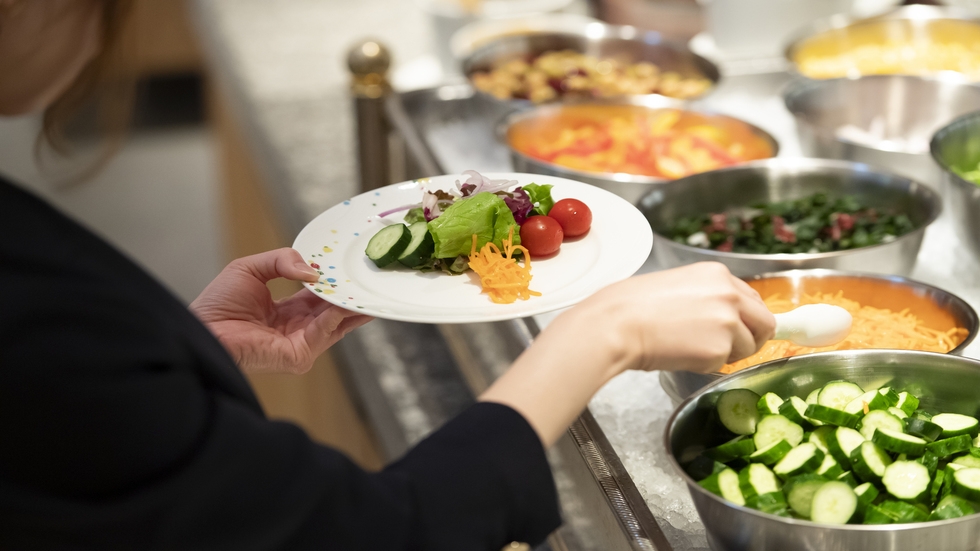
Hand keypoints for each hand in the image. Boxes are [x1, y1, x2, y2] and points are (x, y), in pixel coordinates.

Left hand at [189, 248, 371, 373]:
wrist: (202, 329)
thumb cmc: (217, 305)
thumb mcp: (251, 268)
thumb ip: (282, 260)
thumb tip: (312, 271)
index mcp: (288, 312)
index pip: (322, 299)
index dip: (336, 284)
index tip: (351, 269)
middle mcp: (298, 330)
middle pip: (336, 312)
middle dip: (353, 296)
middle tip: (371, 278)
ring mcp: (301, 344)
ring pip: (336, 322)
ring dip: (351, 304)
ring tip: (366, 285)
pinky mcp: (299, 355)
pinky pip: (324, 333)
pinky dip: (336, 316)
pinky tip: (342, 301)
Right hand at [580, 262, 775, 374]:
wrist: (617, 324)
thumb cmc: (633, 306)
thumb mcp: (678, 285)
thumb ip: (708, 296)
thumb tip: (726, 317)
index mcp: (717, 274)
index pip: (753, 299)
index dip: (748, 318)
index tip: (743, 329)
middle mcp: (729, 294)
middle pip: (765, 323)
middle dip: (752, 338)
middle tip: (729, 348)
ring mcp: (727, 321)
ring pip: (748, 347)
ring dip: (726, 353)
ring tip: (692, 348)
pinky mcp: (719, 348)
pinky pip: (724, 363)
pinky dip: (707, 364)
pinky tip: (681, 353)